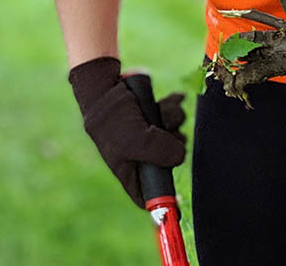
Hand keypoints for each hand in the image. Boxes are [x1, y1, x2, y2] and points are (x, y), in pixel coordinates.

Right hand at [68, 56, 186, 207]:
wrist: (105, 85)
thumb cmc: (112, 117)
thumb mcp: (135, 140)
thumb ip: (160, 152)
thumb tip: (181, 155)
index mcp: (129, 171)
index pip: (148, 197)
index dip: (164, 200)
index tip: (179, 197)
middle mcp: (140, 156)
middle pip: (170, 162)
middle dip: (175, 144)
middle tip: (170, 134)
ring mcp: (148, 136)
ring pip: (175, 135)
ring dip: (175, 119)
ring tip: (162, 110)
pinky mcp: (153, 117)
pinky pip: (173, 116)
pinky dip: (174, 106)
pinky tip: (173, 99)